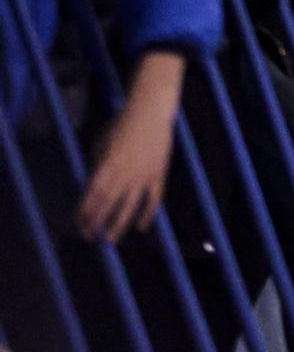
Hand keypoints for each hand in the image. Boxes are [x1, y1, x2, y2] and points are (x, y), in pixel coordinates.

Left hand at [76, 53, 182, 243]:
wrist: (151, 112)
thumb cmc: (122, 124)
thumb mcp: (101, 143)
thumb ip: (97, 165)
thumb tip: (93, 184)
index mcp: (107, 165)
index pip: (92, 195)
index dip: (84, 211)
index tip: (78, 223)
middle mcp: (125, 173)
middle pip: (108, 204)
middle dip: (96, 222)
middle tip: (88, 236)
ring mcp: (143, 175)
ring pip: (130, 206)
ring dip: (118, 224)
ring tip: (110, 239)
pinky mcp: (158, 174)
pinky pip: (154, 199)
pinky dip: (147, 214)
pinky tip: (140, 227)